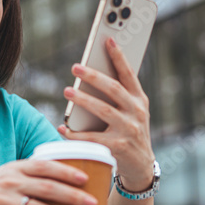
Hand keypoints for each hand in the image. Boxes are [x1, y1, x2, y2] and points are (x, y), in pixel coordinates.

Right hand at [0, 159, 97, 204]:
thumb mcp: (10, 172)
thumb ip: (33, 174)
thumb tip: (66, 178)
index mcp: (17, 168)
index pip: (46, 166)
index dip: (66, 171)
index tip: (86, 178)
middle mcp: (11, 182)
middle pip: (46, 188)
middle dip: (72, 196)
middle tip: (92, 203)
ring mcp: (4, 202)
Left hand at [58, 37, 154, 191]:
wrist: (141, 166)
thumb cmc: (131, 131)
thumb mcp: (133, 111)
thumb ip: (119, 94)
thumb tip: (94, 72)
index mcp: (139, 100)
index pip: (129, 74)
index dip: (119, 56)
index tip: (107, 39)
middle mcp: (137, 113)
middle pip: (114, 90)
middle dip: (94, 77)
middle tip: (76, 67)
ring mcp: (128, 130)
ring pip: (103, 111)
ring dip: (83, 100)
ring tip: (67, 91)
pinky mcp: (117, 148)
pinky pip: (91, 138)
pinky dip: (75, 134)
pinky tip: (62, 127)